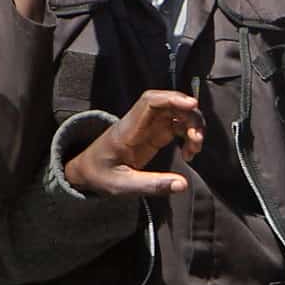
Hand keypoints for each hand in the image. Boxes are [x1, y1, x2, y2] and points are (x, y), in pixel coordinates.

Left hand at [65, 90, 204, 197]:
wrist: (87, 171)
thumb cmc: (100, 175)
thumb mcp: (122, 185)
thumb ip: (151, 185)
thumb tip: (183, 184)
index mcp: (128, 129)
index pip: (150, 102)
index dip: (172, 99)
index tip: (193, 105)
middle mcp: (140, 123)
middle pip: (169, 104)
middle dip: (190, 115)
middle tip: (197, 139)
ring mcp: (148, 127)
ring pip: (176, 113)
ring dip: (192, 125)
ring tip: (195, 149)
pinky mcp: (154, 134)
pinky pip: (177, 126)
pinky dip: (188, 135)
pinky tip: (189, 154)